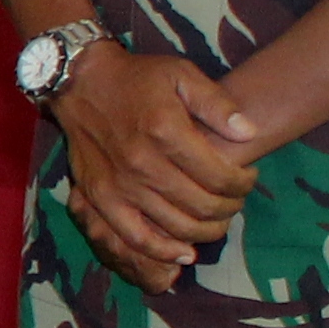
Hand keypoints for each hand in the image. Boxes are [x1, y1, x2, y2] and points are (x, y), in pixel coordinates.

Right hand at [51, 46, 255, 288]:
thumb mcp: (182, 75)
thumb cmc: (137, 79)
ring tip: (217, 220)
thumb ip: (219, 105)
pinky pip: (135, 236)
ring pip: (176, 225)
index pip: (220, 176)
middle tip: (235, 199)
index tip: (248, 177)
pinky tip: (184, 252)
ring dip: (206, 230)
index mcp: (166, 131)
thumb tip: (249, 133)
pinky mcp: (100, 197)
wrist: (80, 83)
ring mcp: (120, 184)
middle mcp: (143, 163)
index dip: (243, 182)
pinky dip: (163, 250)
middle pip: (203, 205)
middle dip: (230, 207)